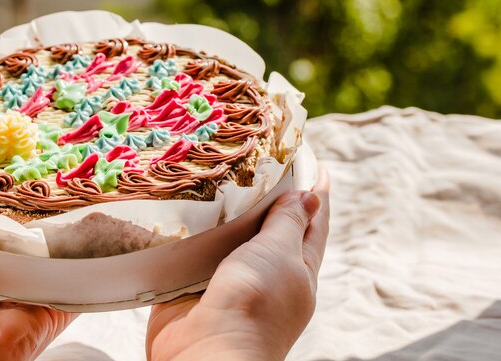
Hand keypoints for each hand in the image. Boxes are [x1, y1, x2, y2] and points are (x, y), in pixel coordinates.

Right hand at [146, 168, 329, 360]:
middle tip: (258, 157)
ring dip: (227, 210)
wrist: (207, 353)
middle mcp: (267, 274)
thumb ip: (290, 223)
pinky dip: (193, 232)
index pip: (314, 222)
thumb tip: (310, 196)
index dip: (316, 190)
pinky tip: (185, 209)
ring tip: (220, 174)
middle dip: (267, 194)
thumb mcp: (281, 255)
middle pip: (272, 227)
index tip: (312, 160)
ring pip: (233, 237)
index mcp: (298, 269)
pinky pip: (196, 252)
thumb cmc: (255, 302)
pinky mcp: (195, 286)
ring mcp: (231, 281)